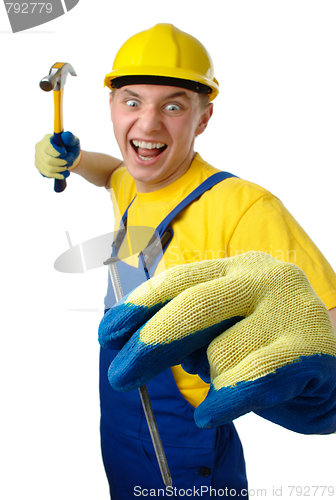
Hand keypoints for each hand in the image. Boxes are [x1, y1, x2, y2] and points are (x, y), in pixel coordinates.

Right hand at [35, 132, 80, 179]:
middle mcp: (39, 148)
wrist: (69, 158)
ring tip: (68, 165)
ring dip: (62, 169)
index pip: (47, 147)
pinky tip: (66, 173)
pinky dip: (59, 175)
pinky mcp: (40, 168)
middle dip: (62, 162)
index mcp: (46, 139)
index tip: (65, 152)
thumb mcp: (73, 142)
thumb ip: (71, 138)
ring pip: (49, 169)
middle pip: (48, 160)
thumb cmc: (71, 148)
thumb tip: (65, 135)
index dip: (57, 152)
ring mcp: (38, 159)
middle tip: (70, 160)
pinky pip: (48, 175)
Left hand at [98, 252, 335, 434]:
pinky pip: (252, 378)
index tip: (108, 333)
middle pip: (193, 307)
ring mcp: (290, 308)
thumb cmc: (268, 346)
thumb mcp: (223, 330)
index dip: (140, 306)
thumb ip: (190, 331)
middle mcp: (264, 278)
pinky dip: (226, 400)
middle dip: (150, 344)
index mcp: (237, 268)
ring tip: (228, 384)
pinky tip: (212, 412)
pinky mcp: (312, 347)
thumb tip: (140, 345)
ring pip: (220, 353)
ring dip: (212, 378)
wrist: (335, 367)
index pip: (179, 280)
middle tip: (119, 376)